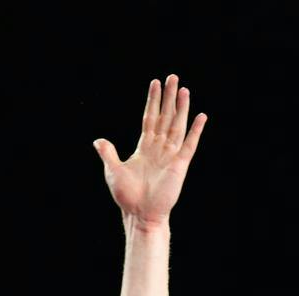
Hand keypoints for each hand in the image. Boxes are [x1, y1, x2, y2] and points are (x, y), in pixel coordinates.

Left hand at [95, 75, 207, 228]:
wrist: (140, 215)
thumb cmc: (127, 197)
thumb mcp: (113, 172)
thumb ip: (108, 154)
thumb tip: (98, 141)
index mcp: (144, 147)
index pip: (150, 118)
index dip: (152, 101)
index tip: (155, 83)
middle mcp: (159, 148)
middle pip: (165, 117)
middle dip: (168, 97)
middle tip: (172, 77)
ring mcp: (170, 155)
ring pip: (177, 126)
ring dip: (181, 108)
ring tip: (184, 90)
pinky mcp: (180, 165)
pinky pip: (189, 144)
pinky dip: (196, 130)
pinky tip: (201, 116)